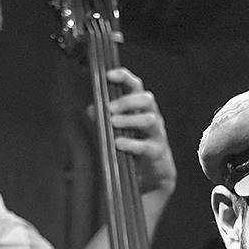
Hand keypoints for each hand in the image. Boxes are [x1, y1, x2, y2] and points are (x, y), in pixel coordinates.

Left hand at [104, 68, 175, 199]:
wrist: (155, 173)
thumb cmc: (135, 146)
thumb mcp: (119, 130)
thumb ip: (105, 119)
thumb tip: (91, 109)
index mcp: (142, 108)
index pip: (136, 85)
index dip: (124, 77)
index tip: (109, 75)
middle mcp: (153, 116)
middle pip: (146, 99)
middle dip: (127, 101)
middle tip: (110, 108)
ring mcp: (158, 134)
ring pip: (150, 119)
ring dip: (129, 119)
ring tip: (113, 123)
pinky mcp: (158, 152)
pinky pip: (146, 146)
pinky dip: (131, 144)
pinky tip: (118, 144)